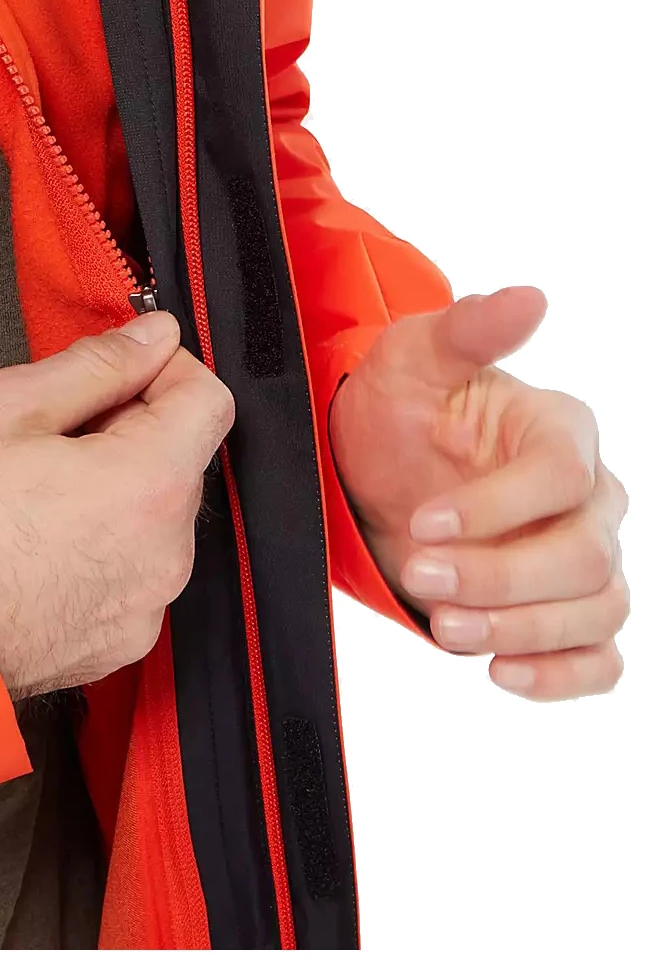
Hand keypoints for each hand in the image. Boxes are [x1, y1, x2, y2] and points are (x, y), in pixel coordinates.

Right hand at [0, 312, 233, 697]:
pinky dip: (102, 553)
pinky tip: (37, 546)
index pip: (210, 402)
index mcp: (148, 485)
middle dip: (133, 435)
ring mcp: (144, 610)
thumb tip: (154, 335)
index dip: (167, 371)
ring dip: (117, 496)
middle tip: (52, 434)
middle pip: (181, 465)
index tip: (120, 373)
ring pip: (156, 524)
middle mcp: (166, 557)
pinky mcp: (116, 647)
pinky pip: (132, 579)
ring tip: (34, 495)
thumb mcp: (6, 405)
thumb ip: (99, 364)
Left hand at [330, 286, 628, 699]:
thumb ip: (466, 330)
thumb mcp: (412, 357)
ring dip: (521, 628)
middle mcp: (588, 497)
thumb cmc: (397, 405)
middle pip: (583, 555)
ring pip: (596, 609)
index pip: (561, 478)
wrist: (372, 467)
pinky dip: (564, 675)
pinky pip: (600, 657)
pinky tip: (504, 674)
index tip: (422, 520)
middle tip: (419, 574)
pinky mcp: (560, 611)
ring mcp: (581, 557)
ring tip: (447, 628)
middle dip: (499, 575)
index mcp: (560, 431)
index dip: (496, 506)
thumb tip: (530, 296)